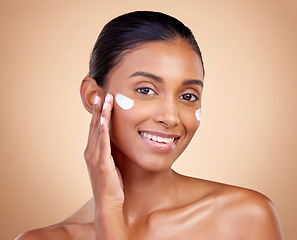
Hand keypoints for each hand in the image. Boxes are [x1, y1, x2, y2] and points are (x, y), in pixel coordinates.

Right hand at [84, 93, 123, 207]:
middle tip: (102, 94)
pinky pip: (102, 143)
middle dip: (99, 109)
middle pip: (94, 126)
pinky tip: (103, 119)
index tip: (102, 100)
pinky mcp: (101, 162)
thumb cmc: (111, 185)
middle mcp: (90, 152)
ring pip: (98, 131)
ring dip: (101, 114)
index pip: (95, 128)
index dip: (98, 114)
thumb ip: (110, 152)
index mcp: (92, 152)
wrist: (108, 203)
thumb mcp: (109, 165)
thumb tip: (116, 142)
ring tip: (105, 100)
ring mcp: (94, 157)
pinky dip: (102, 130)